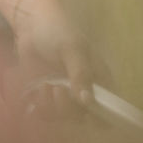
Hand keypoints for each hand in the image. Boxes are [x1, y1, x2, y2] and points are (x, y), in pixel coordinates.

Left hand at [11, 0, 93, 118]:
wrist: (31, 24)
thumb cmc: (59, 31)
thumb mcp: (73, 49)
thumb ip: (81, 74)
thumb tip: (88, 101)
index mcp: (100, 80)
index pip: (110, 108)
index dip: (103, 118)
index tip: (87, 116)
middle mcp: (85, 91)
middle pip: (83, 118)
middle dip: (68, 110)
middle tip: (57, 90)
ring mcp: (65, 95)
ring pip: (63, 118)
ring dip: (52, 107)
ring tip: (44, 86)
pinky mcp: (47, 96)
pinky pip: (45, 113)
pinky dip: (39, 106)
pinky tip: (37, 89)